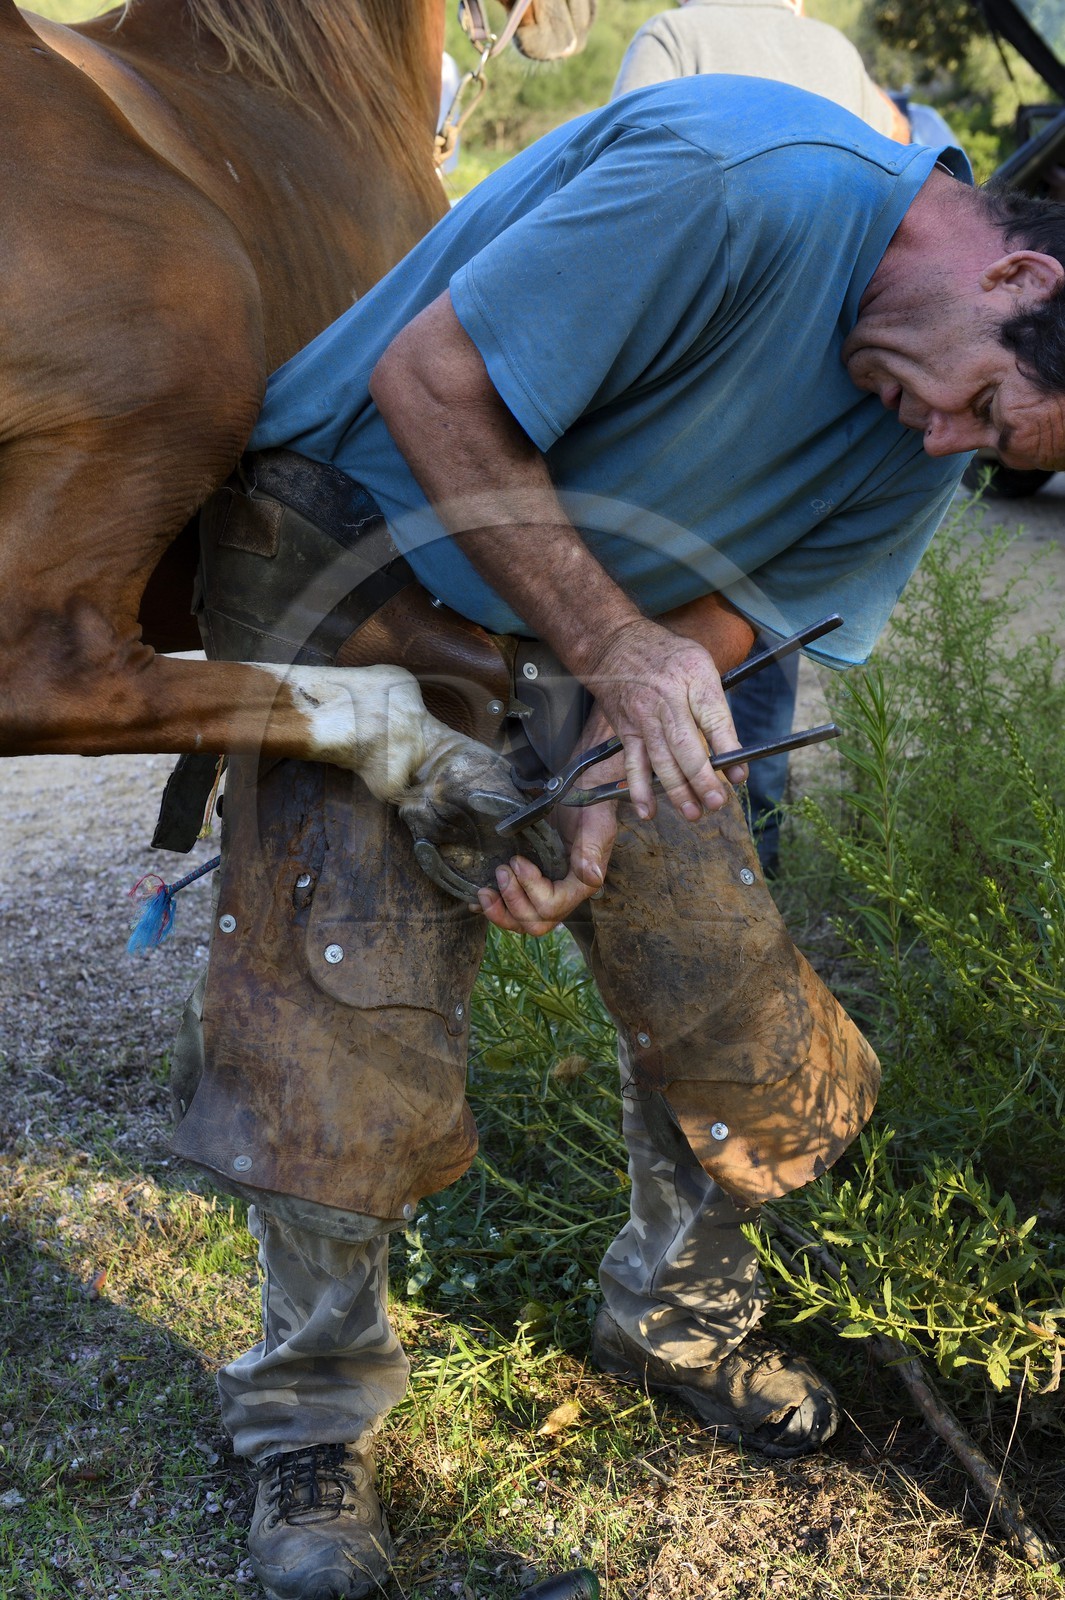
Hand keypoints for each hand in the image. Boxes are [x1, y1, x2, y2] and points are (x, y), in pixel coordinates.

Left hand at [477, 739, 620, 935]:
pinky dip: (492, 908)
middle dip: (513, 903)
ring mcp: (544, 890)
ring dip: (499, 911)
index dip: (532, 889)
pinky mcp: (529, 883)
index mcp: (580, 885)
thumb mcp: (596, 824)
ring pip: (521, 921)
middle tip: (501, 871)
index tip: (518, 860)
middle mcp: (563, 894)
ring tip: (484, 891)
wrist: (580, 791)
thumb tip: (592, 877)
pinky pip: (510, 907)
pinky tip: (475, 901)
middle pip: (536, 922)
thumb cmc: (590, 806)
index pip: (554, 906)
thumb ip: (592, 850)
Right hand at [581, 618, 746, 819]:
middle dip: (701, 778)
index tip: (740, 776)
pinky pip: (633, 764)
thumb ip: (717, 708)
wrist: (615, 645)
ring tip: (693, 813)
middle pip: (685, 745)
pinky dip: (639, 789)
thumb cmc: (667, 656)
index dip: (728, 749)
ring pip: (660, 760)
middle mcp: (666, 700)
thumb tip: (733, 754)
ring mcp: (644, 719)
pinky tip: (649, 811)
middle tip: (716, 803)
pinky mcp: (627, 732)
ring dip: (676, 790)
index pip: (714, 718)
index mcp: (693, 679)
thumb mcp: (701, 666)